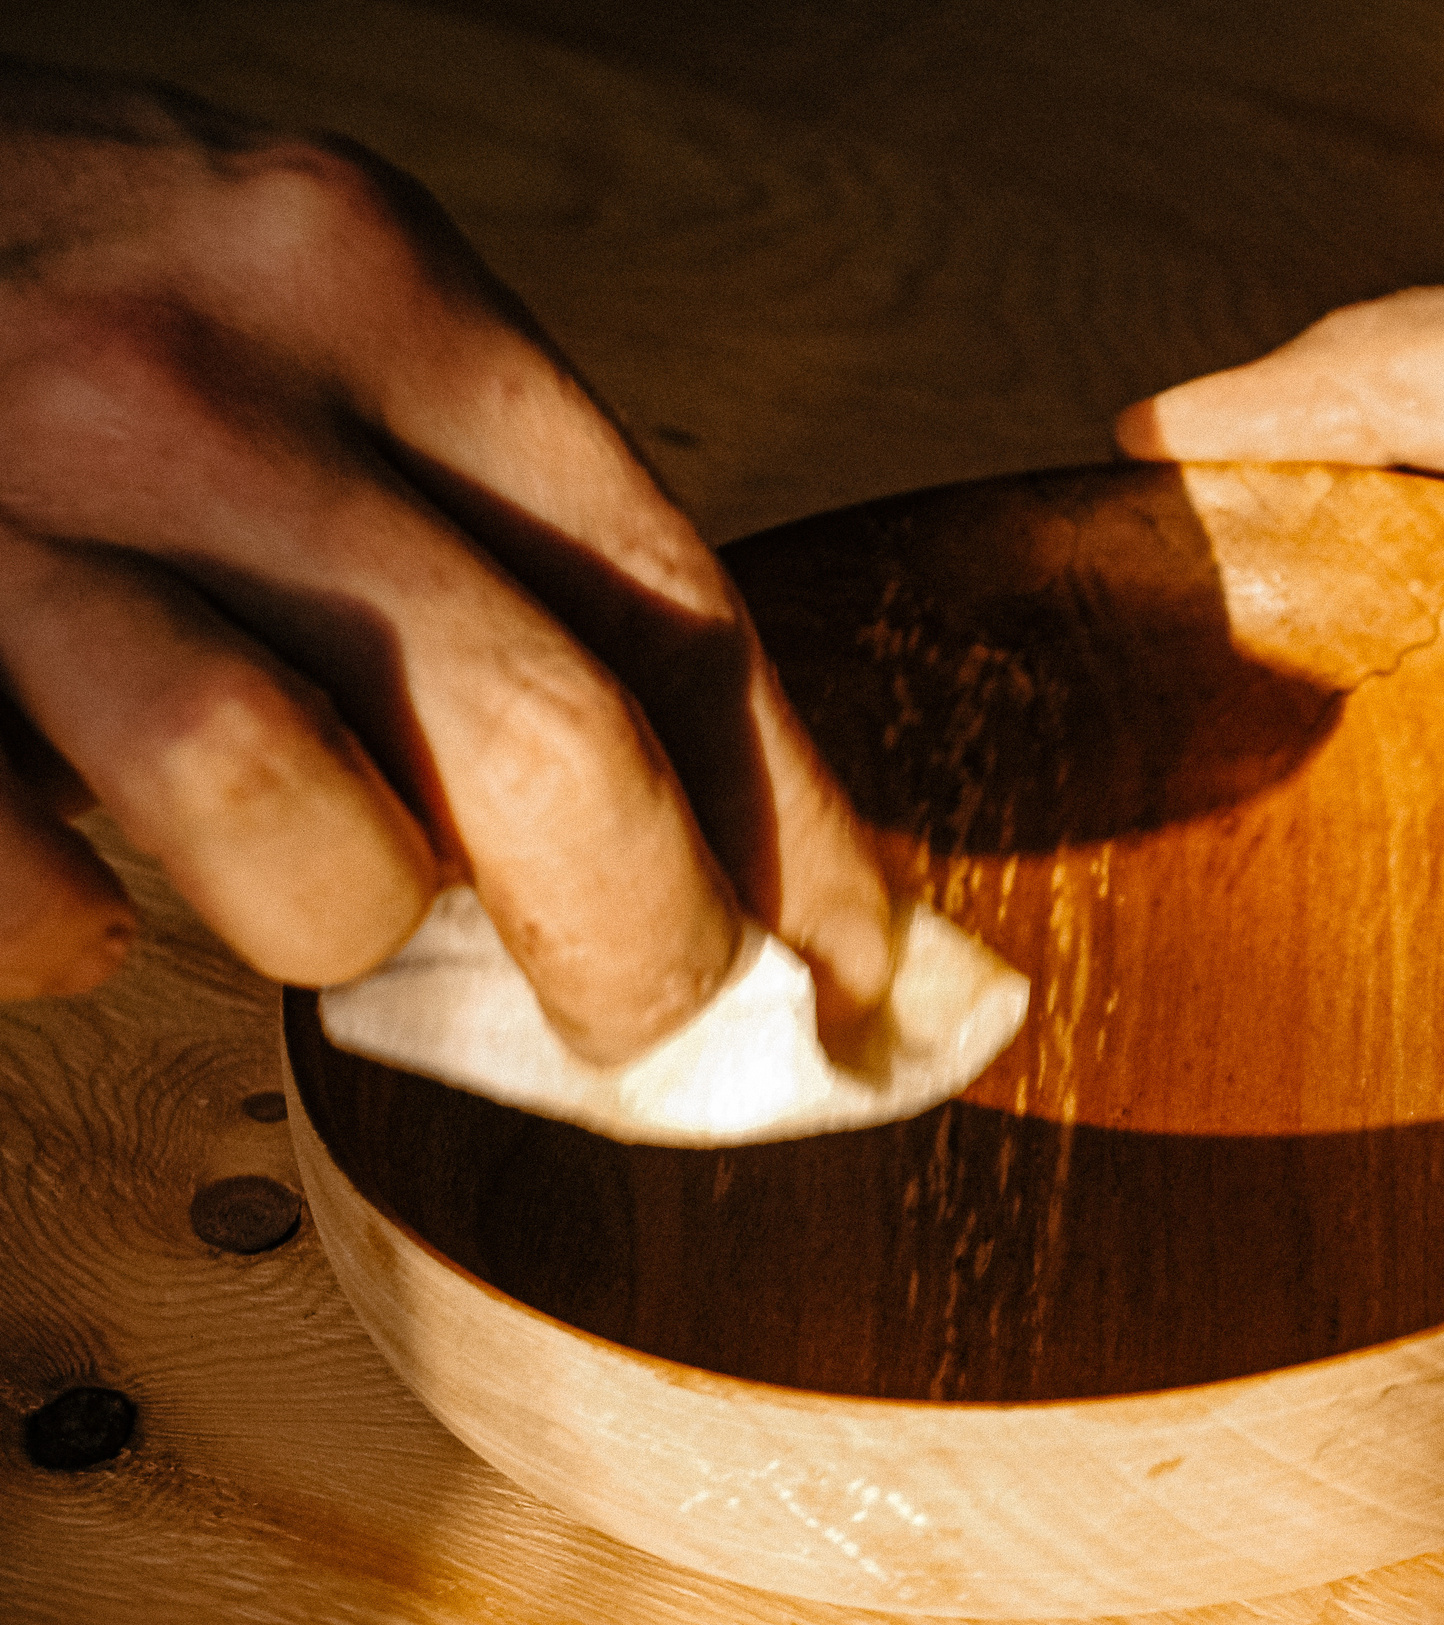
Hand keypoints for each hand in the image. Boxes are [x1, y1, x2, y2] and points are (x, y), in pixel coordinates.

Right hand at [0, 61, 889, 1058]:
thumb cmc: (48, 314)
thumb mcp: (300, 342)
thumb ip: (474, 536)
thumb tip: (712, 830)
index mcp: (374, 287)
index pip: (670, 602)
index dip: (796, 823)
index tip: (865, 967)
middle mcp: (211, 374)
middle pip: (542, 737)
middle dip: (636, 942)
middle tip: (640, 1024)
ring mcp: (16, 501)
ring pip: (301, 835)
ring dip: (333, 919)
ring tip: (302, 876)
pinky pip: (40, 902)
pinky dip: (79, 938)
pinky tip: (80, 885)